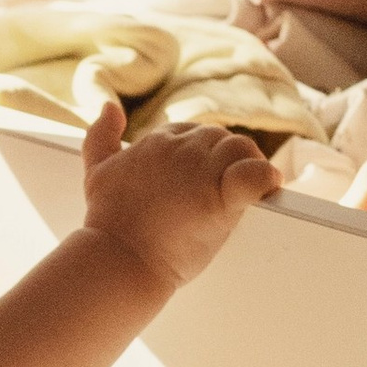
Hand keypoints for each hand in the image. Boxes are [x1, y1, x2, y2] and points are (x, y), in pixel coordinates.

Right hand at [76, 97, 276, 292]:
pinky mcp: (220, 200)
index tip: (204, 181)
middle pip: (220, 138)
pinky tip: (270, 186)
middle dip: (228, 160)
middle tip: (226, 191)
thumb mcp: (97, 171)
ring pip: (240, 148)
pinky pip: (253, 174)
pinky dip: (265, 177)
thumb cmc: (109, 222)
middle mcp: (181, 148)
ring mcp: (201, 171)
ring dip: (249, 164)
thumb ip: (100, 137)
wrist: (118, 260)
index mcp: (158, 140)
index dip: (205, 155)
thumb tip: (110, 106)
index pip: (195, 132)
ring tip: (246, 191)